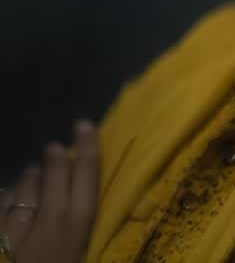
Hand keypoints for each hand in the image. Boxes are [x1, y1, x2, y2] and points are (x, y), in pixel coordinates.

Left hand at [0, 122, 98, 262]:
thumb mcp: (78, 257)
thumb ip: (75, 235)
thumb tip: (78, 214)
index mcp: (76, 227)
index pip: (86, 177)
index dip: (87, 148)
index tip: (84, 125)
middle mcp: (48, 220)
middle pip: (54, 176)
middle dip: (55, 158)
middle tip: (55, 148)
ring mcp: (14, 227)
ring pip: (23, 187)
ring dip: (29, 177)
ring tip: (33, 172)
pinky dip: (4, 199)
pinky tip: (6, 197)